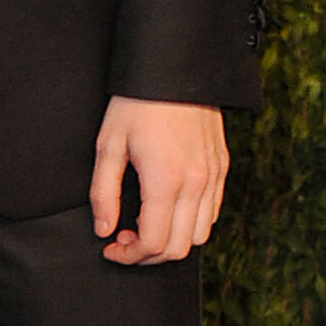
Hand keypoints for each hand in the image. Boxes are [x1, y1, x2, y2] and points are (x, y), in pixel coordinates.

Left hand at [90, 97, 227, 263]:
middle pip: (180, 248)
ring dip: (172, 241)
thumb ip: (104, 194)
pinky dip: (190, 223)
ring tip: (143, 224)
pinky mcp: (221, 167)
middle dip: (148, 255)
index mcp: (166, 180)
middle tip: (123, 239)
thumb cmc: (136, 104)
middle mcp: (197, 183)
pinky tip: (165, 209)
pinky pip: (212, 212)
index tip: (111, 248)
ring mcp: (214, 176)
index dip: (129, 255)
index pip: (154, 242)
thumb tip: (104, 230)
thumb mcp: (108, 146)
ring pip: (201, 235)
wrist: (174, 70)